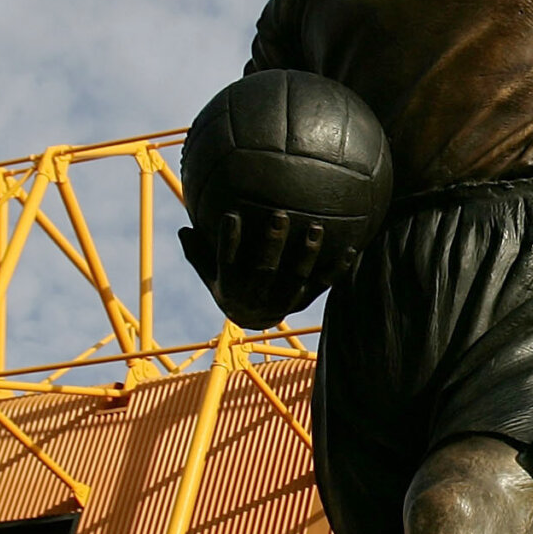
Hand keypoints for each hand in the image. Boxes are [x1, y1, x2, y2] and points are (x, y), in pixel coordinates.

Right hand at [177, 209, 357, 328]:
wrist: (251, 319)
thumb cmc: (228, 284)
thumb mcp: (208, 273)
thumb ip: (198, 253)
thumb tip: (181, 228)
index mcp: (230, 288)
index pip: (227, 262)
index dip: (229, 242)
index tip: (231, 215)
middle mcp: (257, 297)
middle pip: (265, 270)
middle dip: (272, 244)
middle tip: (280, 214)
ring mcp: (283, 301)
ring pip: (297, 279)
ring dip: (307, 254)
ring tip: (316, 228)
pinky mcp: (304, 301)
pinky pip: (322, 285)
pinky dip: (336, 269)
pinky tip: (351, 249)